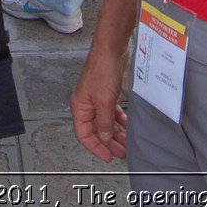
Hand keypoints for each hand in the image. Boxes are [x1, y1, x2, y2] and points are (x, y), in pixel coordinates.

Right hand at [70, 44, 128, 161]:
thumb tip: (105, 139)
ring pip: (105, 123)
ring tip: (127, 144)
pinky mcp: (106, 94)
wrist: (111, 49)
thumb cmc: (102, 70)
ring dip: (115, 133)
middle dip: (108, 143)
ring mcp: (96, 99)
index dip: (96, 148)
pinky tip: (127, 126)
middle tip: (122, 153)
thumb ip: (104, 123)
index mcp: (79, 107)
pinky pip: (111, 113)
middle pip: (96, 130)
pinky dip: (118, 121)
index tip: (108, 157)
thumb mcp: (104, 101)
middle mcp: (86, 105)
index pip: (84, 135)